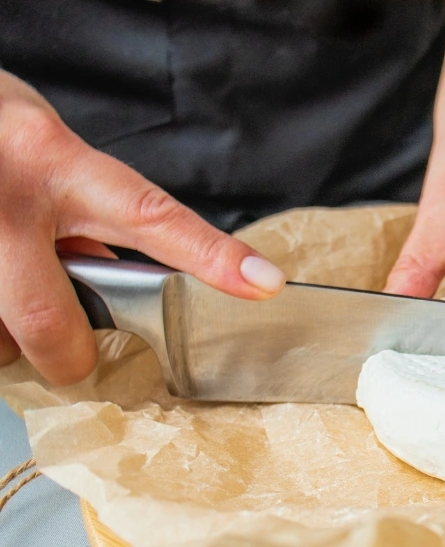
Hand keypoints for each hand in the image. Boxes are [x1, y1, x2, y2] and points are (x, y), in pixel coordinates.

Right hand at [0, 72, 285, 384]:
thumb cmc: (0, 136)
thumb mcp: (55, 156)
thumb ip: (94, 214)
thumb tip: (123, 281)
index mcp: (57, 160)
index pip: (149, 215)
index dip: (211, 255)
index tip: (263, 282)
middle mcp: (9, 198)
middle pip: (49, 321)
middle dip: (67, 356)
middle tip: (74, 353)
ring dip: (11, 336)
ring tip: (13, 296)